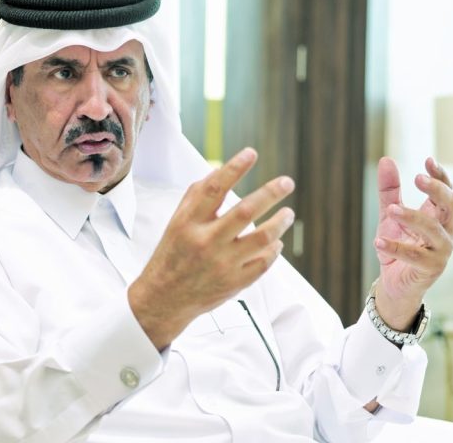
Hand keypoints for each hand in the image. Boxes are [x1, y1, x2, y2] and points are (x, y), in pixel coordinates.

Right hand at [128, 148, 295, 349]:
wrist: (164, 299)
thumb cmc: (172, 254)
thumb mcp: (176, 223)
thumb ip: (196, 197)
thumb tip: (220, 170)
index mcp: (188, 223)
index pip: (213, 189)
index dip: (233, 168)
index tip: (251, 153)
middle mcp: (205, 242)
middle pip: (245, 211)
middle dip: (270, 193)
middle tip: (287, 182)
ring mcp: (222, 264)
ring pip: (262, 238)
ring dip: (280, 222)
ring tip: (288, 213)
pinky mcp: (234, 283)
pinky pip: (264, 262)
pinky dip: (274, 249)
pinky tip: (276, 241)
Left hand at [373, 157, 452, 330]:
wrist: (394, 282)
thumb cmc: (399, 244)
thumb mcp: (390, 215)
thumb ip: (389, 190)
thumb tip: (386, 159)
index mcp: (440, 216)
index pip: (447, 191)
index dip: (441, 176)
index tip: (428, 160)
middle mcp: (447, 231)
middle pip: (451, 205)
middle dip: (436, 190)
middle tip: (417, 178)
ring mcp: (442, 251)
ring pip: (434, 230)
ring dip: (412, 217)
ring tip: (391, 210)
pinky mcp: (431, 269)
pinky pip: (415, 257)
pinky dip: (396, 248)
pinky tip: (378, 241)